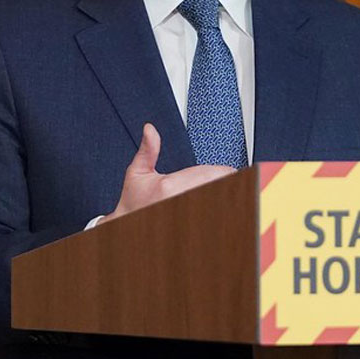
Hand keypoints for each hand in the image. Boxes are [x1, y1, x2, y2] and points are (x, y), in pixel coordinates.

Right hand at [98, 123, 235, 224]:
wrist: (126, 228)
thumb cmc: (133, 202)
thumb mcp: (137, 173)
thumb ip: (148, 150)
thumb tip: (150, 129)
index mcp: (171, 186)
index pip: (211, 173)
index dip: (223, 171)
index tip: (227, 171)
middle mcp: (182, 201)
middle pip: (220, 188)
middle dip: (228, 184)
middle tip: (232, 181)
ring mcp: (188, 217)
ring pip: (220, 203)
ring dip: (227, 198)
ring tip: (232, 194)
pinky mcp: (191, 229)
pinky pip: (215, 219)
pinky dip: (221, 211)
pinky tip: (223, 208)